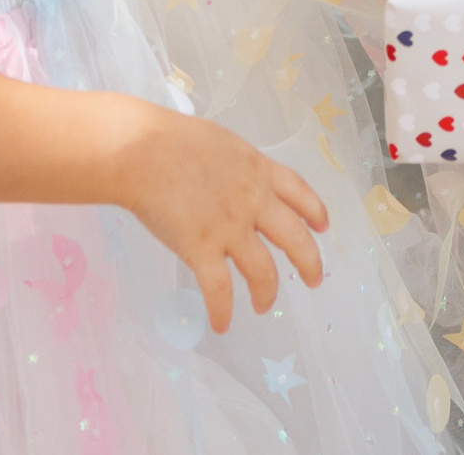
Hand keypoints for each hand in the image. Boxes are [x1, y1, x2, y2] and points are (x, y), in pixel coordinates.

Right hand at [120, 108, 329, 331]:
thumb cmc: (169, 139)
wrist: (141, 150)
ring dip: (267, 293)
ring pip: (264, 271)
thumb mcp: (219, 143)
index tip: (322, 227)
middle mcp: (253, 201)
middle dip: (309, 263)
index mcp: (257, 170)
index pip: (299, 193)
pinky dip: (222, 311)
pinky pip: (219, 290)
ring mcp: (230, 228)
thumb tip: (230, 178)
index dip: (314, 212)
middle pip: (295, 238)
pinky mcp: (202, 249)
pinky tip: (222, 324)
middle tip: (314, 280)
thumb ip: (233, 167)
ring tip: (264, 306)